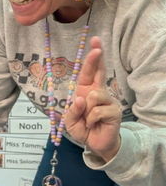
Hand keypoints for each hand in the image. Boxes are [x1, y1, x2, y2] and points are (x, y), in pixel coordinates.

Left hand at [63, 36, 121, 161]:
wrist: (95, 144)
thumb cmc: (83, 128)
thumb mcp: (70, 120)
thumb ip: (73, 110)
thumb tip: (81, 99)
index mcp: (87, 90)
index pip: (90, 71)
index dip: (92, 57)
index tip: (95, 42)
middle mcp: (99, 92)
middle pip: (99, 72)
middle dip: (96, 58)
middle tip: (96, 47)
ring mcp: (108, 101)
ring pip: (94, 95)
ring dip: (85, 110)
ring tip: (88, 119)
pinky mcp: (114, 112)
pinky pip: (97, 111)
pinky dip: (90, 120)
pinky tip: (93, 125)